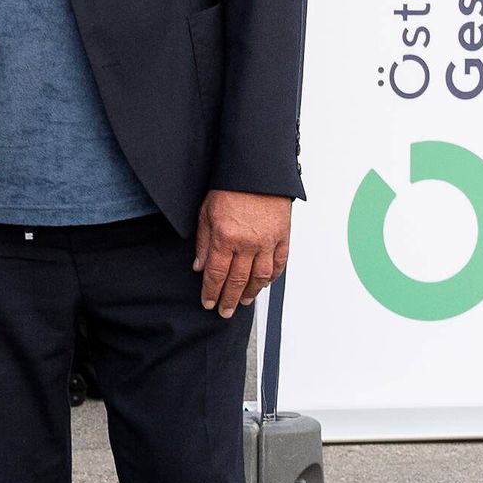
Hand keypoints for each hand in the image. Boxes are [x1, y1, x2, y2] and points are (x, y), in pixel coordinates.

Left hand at [193, 188, 292, 316]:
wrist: (257, 171)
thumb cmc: (230, 188)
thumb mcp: (206, 212)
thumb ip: (204, 242)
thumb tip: (199, 267)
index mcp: (226, 237)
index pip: (217, 274)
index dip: (212, 291)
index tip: (208, 303)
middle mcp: (248, 244)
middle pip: (238, 280)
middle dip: (229, 299)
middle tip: (224, 311)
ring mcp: (268, 242)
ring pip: (260, 277)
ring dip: (251, 292)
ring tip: (243, 301)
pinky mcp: (282, 237)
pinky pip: (279, 264)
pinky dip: (272, 278)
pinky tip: (264, 284)